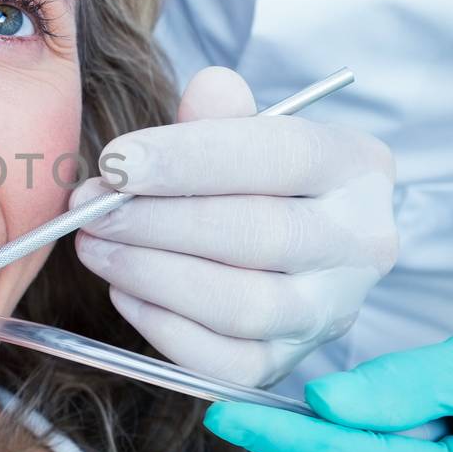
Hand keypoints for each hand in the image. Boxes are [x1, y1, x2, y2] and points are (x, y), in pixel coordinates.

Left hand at [73, 67, 396, 385]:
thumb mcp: (243, 133)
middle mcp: (362, 245)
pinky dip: (163, 327)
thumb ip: (221, 115)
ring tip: (96, 246)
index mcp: (358, 169)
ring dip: (151, 274)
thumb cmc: (250, 181)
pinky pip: (223, 362)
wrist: (276, 248)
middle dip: (157, 221)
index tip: (116, 162)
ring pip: (241, 305)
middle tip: (91, 208)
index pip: (281, 156)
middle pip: (259, 235)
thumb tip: (208, 87)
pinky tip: (124, 290)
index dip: (190, 158)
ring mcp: (330, 313)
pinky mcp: (287, 364)